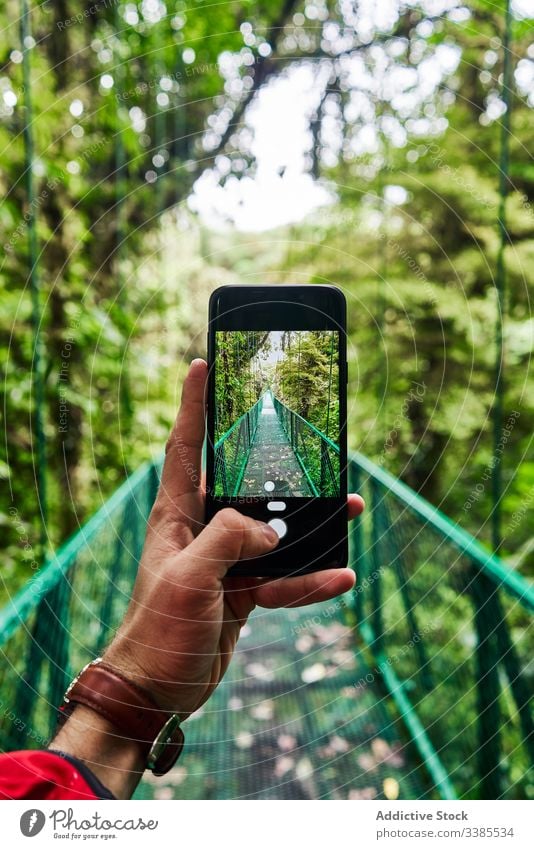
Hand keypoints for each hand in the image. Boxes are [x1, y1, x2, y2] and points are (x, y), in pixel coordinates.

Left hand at [103, 359, 364, 716]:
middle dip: (281, 467)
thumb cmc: (158, 628)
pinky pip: (284, 576)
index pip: (185, 445)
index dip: (192, 404)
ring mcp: (226, 560)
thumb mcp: (188, 578)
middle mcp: (202, 529)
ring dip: (311, 524)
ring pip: (276, 530)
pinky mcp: (243, 590)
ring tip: (351, 509)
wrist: (157, 688)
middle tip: (314, 445)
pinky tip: (340, 576)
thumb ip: (227, 540)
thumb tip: (269, 529)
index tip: (200, 365)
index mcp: (177, 514)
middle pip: (247, 485)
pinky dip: (310, 579)